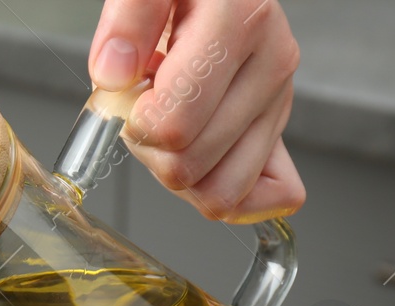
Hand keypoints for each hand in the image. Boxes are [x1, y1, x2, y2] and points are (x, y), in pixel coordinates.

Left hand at [89, 0, 304, 223]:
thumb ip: (127, 19)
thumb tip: (114, 74)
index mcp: (241, 22)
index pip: (174, 124)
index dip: (136, 122)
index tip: (132, 94)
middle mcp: (272, 63)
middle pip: (190, 165)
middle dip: (151, 147)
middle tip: (148, 106)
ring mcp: (280, 100)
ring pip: (220, 192)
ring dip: (179, 172)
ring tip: (171, 125)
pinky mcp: (280, 128)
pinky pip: (265, 197)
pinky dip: (220, 190)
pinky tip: (197, 157)